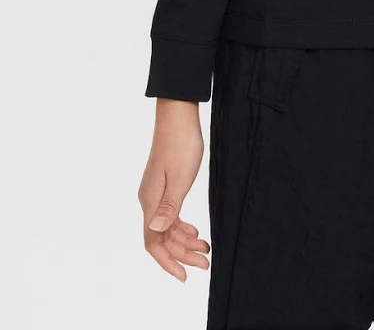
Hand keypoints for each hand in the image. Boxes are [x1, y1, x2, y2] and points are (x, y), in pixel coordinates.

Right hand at [138, 98, 209, 281]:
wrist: (178, 116)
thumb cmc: (181, 143)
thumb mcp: (180, 176)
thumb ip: (169, 206)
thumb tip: (155, 231)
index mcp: (151, 202)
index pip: (154, 243)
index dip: (168, 262)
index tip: (185, 276)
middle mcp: (149, 201)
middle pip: (161, 238)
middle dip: (182, 254)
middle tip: (206, 263)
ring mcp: (155, 193)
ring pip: (166, 228)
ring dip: (184, 242)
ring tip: (206, 249)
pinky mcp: (164, 185)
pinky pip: (170, 215)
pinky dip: (182, 226)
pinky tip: (195, 231)